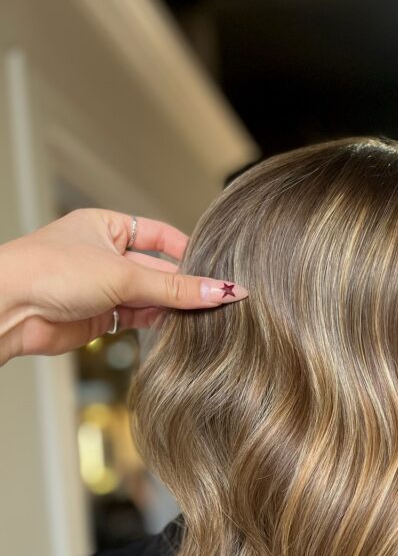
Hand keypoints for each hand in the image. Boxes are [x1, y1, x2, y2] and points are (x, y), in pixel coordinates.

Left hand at [0, 208, 248, 364]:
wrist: (11, 309)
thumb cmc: (49, 271)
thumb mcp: (122, 275)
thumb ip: (174, 288)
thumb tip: (218, 290)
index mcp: (108, 226)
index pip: (159, 234)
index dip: (187, 251)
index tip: (215, 268)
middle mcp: (107, 255)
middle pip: (159, 270)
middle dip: (184, 285)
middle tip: (218, 299)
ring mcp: (104, 287)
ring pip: (151, 296)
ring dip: (174, 307)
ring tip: (205, 316)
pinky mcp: (102, 316)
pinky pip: (140, 317)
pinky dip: (159, 323)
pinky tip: (180, 328)